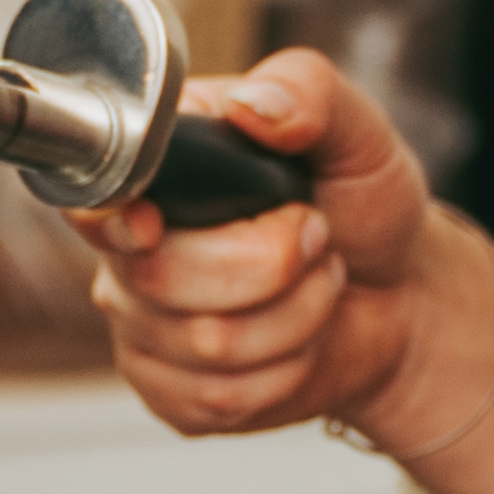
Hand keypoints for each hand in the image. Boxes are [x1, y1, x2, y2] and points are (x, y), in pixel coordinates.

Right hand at [62, 48, 478, 442]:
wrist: (399, 297)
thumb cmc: (363, 206)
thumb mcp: (356, 132)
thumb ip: (311, 93)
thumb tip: (254, 104)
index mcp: (159, 170)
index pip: (93, 199)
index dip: (120, 221)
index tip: (154, 227)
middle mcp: (132, 250)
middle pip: (162, 281)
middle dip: (272, 264)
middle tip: (314, 235)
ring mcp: (144, 327)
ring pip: (204, 347)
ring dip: (293, 317)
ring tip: (315, 283)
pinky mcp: (171, 392)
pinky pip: (215, 400)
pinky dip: (283, 373)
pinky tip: (297, 340)